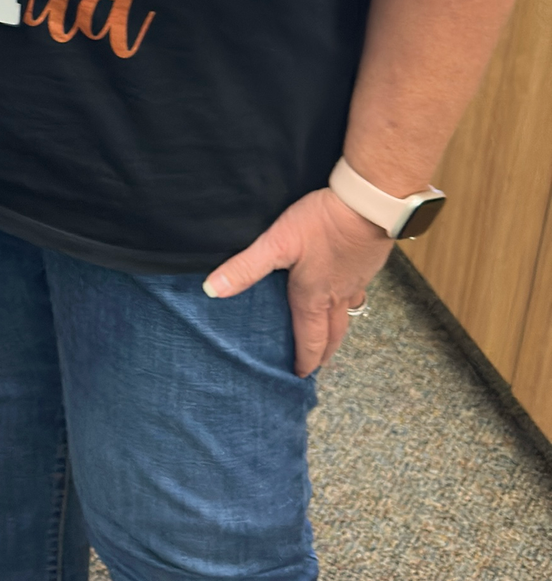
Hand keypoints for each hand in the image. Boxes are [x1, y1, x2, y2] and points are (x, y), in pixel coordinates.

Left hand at [203, 188, 394, 375]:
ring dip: (337, 332)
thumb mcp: (277, 243)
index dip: (304, 359)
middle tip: (317, 366)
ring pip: (346, 316)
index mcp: (313, 298)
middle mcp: (337, 296)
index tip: (299, 374)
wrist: (368, 206)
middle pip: (333, 335)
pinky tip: (345, 293)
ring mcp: (356, 283)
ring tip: (330, 338)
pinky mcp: (367, 267)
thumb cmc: (322, 224)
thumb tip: (212, 290)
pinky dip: (348, 305)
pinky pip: (357, 295)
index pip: (310, 339)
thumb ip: (246, 267)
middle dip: (324, 353)